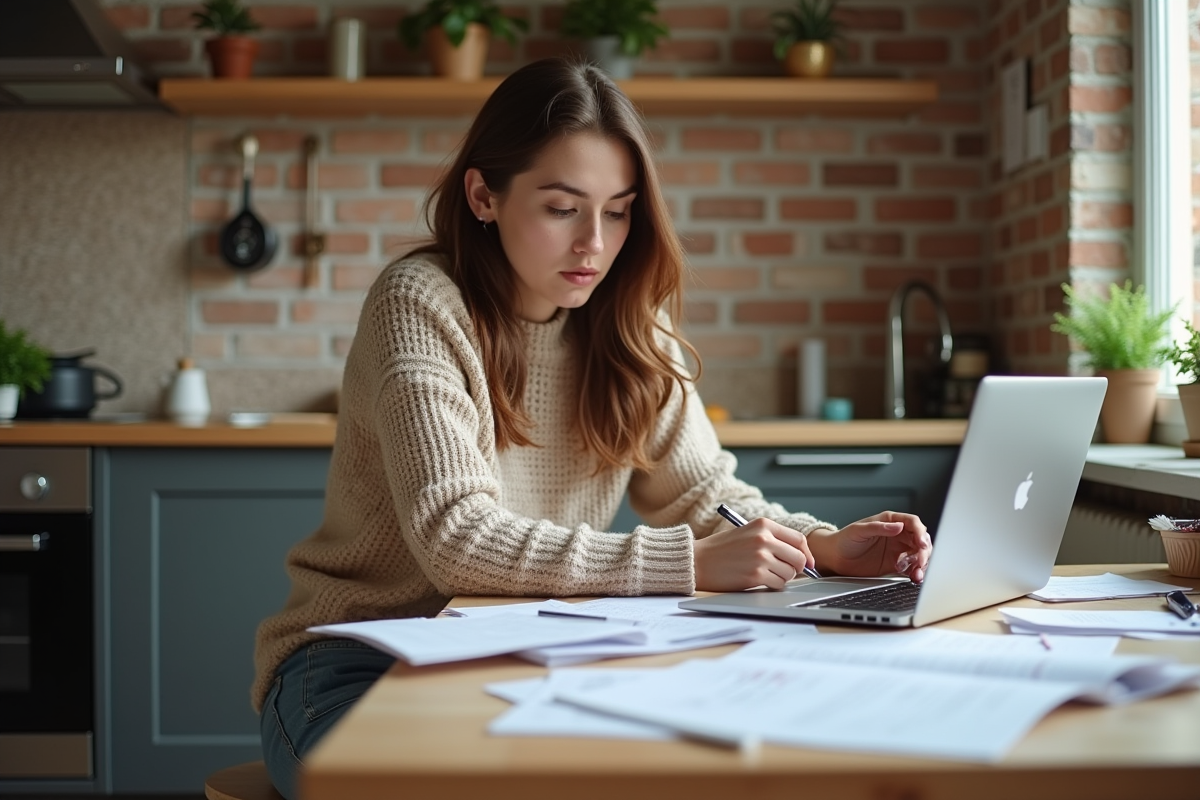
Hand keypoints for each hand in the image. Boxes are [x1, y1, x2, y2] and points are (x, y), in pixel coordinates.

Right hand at [694, 518, 815, 591]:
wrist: (698, 561)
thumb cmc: (721, 549)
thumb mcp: (748, 533)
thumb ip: (773, 539)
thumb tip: (801, 556)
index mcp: (763, 525)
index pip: (799, 539)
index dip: (806, 554)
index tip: (807, 563)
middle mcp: (764, 539)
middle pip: (799, 558)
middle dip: (796, 568)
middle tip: (785, 572)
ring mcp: (761, 557)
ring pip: (790, 573)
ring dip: (782, 578)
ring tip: (765, 574)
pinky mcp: (756, 575)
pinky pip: (778, 584)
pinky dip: (773, 585)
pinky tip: (759, 580)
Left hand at [807, 511, 931, 582]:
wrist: (835, 558)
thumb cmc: (844, 539)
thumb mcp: (859, 530)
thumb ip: (878, 528)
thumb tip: (898, 526)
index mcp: (889, 521)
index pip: (912, 523)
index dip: (920, 532)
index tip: (921, 544)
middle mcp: (897, 535)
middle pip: (920, 540)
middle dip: (924, 551)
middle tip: (920, 562)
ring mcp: (898, 550)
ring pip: (919, 554)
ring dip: (922, 564)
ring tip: (915, 573)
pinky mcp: (896, 565)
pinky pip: (912, 568)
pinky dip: (916, 572)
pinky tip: (913, 577)